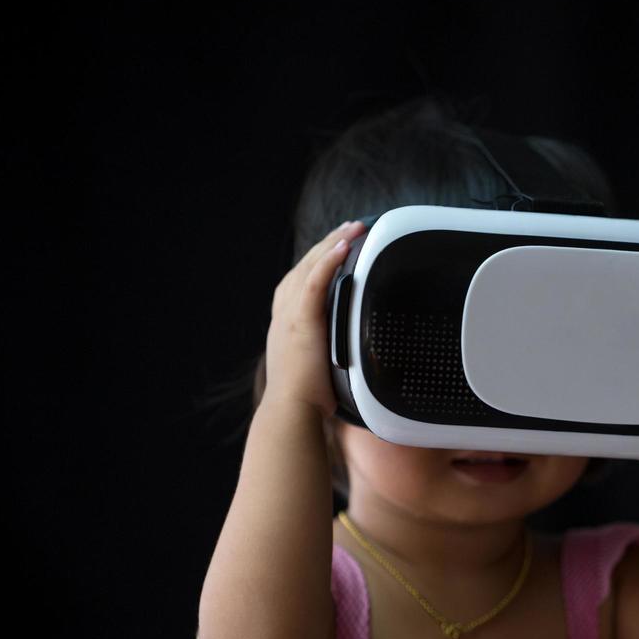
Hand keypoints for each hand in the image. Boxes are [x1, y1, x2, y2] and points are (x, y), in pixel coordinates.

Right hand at [263, 220, 365, 418]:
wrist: (291, 411)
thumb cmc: (306, 398)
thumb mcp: (317, 366)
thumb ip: (330, 350)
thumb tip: (353, 353)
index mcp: (287, 322)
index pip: (301, 280)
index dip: (319, 259)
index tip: (337, 246)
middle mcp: (284, 313)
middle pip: (305, 266)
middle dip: (328, 244)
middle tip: (351, 227)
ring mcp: (290, 315)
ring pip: (310, 267)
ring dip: (332, 243)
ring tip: (354, 228)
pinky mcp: (301, 321)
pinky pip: (315, 281)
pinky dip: (328, 260)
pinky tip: (344, 245)